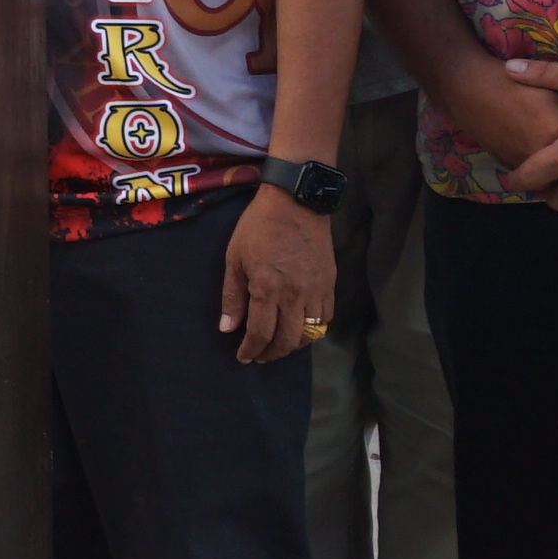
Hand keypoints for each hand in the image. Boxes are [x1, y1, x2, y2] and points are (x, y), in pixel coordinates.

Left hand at [219, 182, 335, 363]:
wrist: (295, 201)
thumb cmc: (258, 227)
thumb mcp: (235, 258)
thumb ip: (232, 297)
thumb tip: (227, 328)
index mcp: (267, 288)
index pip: (261, 333)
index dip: (251, 350)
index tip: (244, 357)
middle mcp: (295, 294)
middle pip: (287, 340)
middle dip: (271, 354)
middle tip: (259, 355)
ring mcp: (316, 289)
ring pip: (309, 333)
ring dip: (292, 345)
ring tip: (278, 345)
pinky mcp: (330, 283)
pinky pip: (326, 318)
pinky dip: (313, 330)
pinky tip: (299, 328)